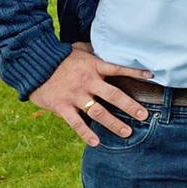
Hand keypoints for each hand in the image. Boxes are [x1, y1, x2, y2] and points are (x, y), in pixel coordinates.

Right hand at [28, 44, 152, 146]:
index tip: (151, 76)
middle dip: (130, 106)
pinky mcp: (62, 106)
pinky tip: (96, 142)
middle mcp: (88, 81)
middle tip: (144, 116)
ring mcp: (75, 95)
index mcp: (94, 66)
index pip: (119, 69)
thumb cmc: (61, 56)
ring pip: (99, 112)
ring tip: (127, 132)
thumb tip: (109, 45)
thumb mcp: (80, 49)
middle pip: (113, 96)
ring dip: (114, 124)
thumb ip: (95, 51)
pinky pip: (76, 123)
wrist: (35, 65)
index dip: (135, 72)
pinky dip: (86, 133)